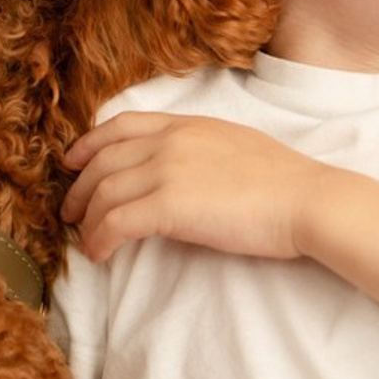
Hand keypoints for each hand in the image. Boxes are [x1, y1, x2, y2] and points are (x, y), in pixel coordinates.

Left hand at [61, 112, 325, 263]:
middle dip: (80, 189)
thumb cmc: (283, 182)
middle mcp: (168, 141)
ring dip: (88, 220)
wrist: (308, 201)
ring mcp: (165, 171)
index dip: (89, 144)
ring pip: (103, 194)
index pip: (121, 125)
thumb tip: (171, 172)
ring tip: (85, 240)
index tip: (72, 161)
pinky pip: (115, 223)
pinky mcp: (167, 205)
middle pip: (103, 161)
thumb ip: (194, 149)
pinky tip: (98, 254)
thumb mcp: (230, 145)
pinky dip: (100, 240)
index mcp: (185, 124)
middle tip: (71, 212)